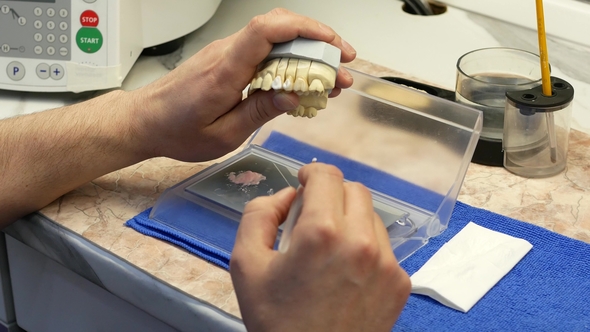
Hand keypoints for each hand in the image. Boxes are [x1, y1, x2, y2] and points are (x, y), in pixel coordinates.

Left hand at [129, 8, 355, 161]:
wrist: (145, 120)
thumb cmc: (177, 129)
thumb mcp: (222, 134)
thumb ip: (259, 112)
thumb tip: (293, 96)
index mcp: (225, 70)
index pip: (267, 30)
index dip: (304, 29)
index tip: (330, 44)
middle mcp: (227, 53)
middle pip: (279, 29)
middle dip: (318, 43)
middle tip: (343, 66)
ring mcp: (227, 53)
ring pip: (275, 40)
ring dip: (307, 54)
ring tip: (330, 80)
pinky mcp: (228, 60)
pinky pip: (264, 52)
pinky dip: (289, 61)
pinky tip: (302, 82)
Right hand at [230, 163, 410, 331]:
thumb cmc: (276, 321)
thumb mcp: (246, 265)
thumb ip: (259, 215)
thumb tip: (286, 195)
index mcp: (322, 233)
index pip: (327, 176)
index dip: (311, 173)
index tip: (303, 183)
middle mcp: (362, 242)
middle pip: (354, 190)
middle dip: (331, 195)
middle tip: (312, 218)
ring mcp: (387, 263)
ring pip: (372, 217)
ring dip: (350, 219)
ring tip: (330, 248)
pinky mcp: (400, 283)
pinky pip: (384, 247)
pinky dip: (365, 247)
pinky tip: (346, 271)